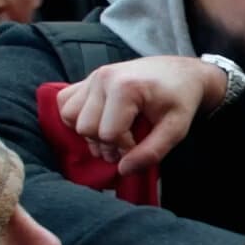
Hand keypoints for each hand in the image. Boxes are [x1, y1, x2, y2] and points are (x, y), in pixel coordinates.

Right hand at [56, 56, 227, 174]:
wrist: (180, 73)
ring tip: (113, 133)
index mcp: (126, 87)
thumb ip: (152, 152)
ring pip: (69, 116)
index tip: (141, 145)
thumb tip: (123, 171)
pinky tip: (98, 121)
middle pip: (86, 127)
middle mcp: (104, 78)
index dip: (125, 148)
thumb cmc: (180, 100)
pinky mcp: (88, 78)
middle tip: (127, 143)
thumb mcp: (176, 129)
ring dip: (89, 132)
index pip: (109, 134)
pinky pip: (65, 102)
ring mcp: (93, 76)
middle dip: (106, 143)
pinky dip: (76, 117)